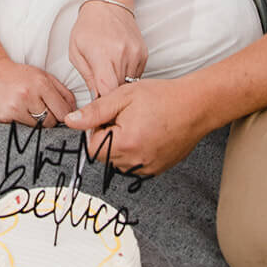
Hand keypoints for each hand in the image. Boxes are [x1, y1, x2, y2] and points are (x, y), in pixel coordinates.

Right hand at [0, 58, 76, 129]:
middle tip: (42, 113)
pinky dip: (22, 125)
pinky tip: (18, 113)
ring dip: (36, 124)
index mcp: (41, 83)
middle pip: (51, 122)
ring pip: (37, 128)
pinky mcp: (4, 117)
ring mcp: (15, 107)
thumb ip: (62, 92)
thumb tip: (75, 110)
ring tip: (29, 111)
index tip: (62, 117)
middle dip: (50, 120)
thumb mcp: (43, 76)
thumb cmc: (19, 75)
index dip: (64, 117)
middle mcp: (28, 95)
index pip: (63, 111)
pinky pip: (21, 129)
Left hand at [65, 78, 202, 175]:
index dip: (97, 128)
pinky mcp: (158, 170)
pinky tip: (148, 133)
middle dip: (108, 136)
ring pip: (119, 160)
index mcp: (124, 144)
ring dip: (121, 145)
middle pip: (104, 155)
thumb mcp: (123, 96)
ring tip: (139, 123)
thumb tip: (70, 121)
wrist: (195, 105)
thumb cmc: (161, 96)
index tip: (111, 114)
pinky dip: (136, 151)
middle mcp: (135, 162)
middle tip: (126, 116)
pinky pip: (135, 164)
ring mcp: (148, 169)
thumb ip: (94, 111)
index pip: (92, 146)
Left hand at [69, 3, 147, 99]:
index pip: (108, 91)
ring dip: (120, 88)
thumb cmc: (88, 27)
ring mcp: (135, 54)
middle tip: (102, 103)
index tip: (97, 111)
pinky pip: (136, 75)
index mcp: (103, 55)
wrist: (109, 4)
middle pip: (120, 91)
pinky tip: (118, 69)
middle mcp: (122, 55)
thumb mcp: (76, 52)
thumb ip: (87, 78)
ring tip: (109, 82)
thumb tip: (95, 101)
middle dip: (111, 100)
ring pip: (130, 85)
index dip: (103, 105)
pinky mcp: (143, 54)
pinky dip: (127, 77)